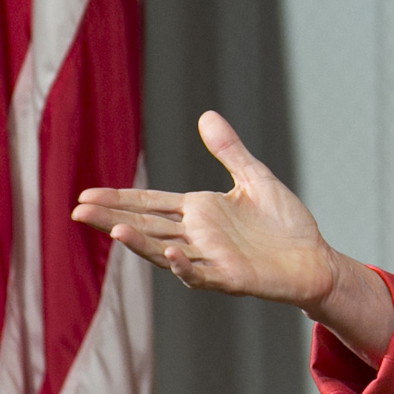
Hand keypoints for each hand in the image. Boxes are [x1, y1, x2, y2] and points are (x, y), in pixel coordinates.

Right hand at [72, 111, 336, 307]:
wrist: (315, 260)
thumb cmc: (285, 224)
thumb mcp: (255, 179)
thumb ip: (229, 151)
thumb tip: (206, 115)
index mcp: (199, 212)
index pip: (150, 203)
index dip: (119, 198)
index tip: (85, 194)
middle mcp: (197, 236)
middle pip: (146, 226)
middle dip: (112, 218)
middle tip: (78, 210)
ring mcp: (210, 258)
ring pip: (164, 252)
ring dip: (140, 242)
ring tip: (114, 229)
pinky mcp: (230, 278)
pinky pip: (200, 274)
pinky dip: (184, 266)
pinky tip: (171, 254)